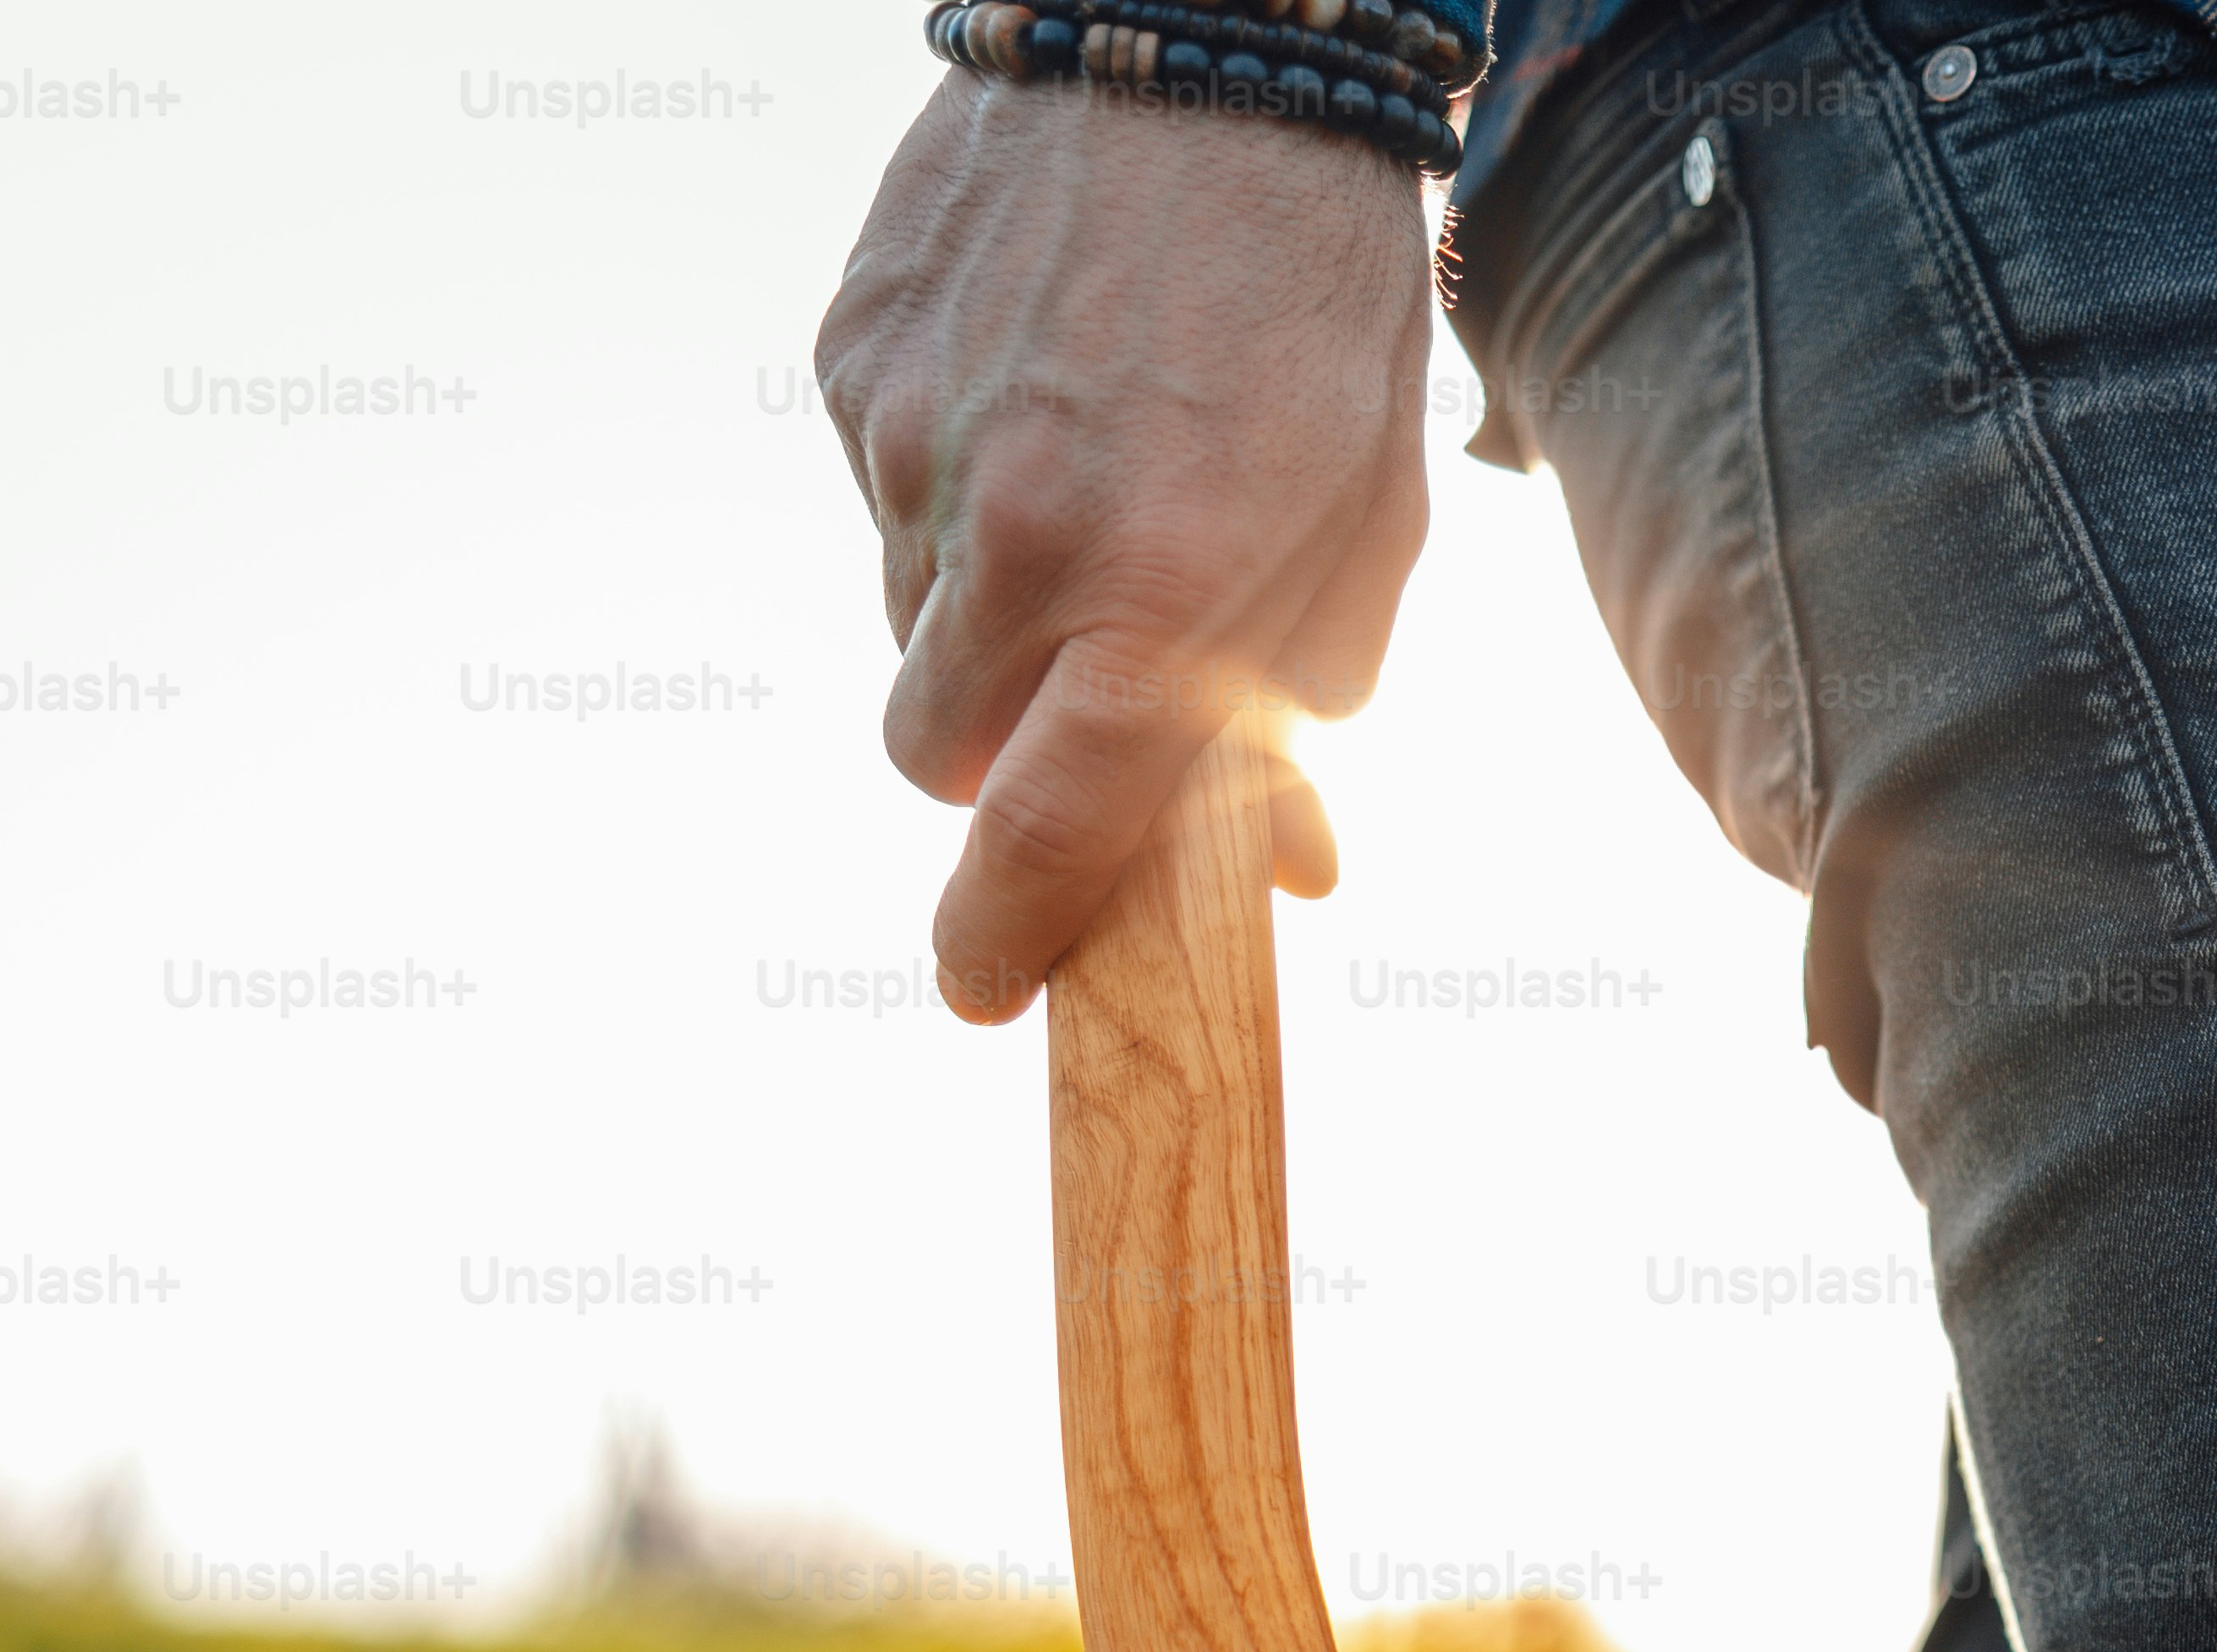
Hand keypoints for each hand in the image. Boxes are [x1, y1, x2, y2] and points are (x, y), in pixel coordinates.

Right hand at [818, 91, 1437, 1017]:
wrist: (1207, 43)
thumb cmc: (1316, 298)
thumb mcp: (1366, 520)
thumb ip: (1306, 705)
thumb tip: (1288, 863)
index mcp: (1157, 594)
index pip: (1043, 832)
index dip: (1003, 934)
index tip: (982, 991)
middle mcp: (1013, 535)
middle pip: (935, 756)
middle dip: (998, 758)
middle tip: (1078, 686)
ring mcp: (909, 443)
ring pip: (904, 622)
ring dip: (977, 610)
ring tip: (1083, 480)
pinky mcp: (851, 356)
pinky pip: (878, 489)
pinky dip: (946, 482)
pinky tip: (1036, 385)